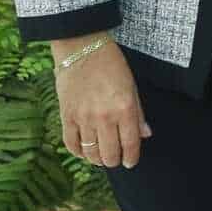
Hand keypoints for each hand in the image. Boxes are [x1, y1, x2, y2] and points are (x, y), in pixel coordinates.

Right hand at [54, 39, 150, 168]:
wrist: (81, 48)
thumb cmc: (111, 64)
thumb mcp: (132, 86)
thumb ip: (138, 113)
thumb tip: (144, 134)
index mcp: (124, 108)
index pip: (130, 144)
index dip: (131, 157)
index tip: (130, 162)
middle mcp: (104, 117)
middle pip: (109, 153)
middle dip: (114, 161)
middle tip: (115, 159)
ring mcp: (83, 118)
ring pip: (90, 152)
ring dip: (97, 159)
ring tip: (100, 157)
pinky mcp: (66, 116)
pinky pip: (71, 143)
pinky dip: (78, 152)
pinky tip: (83, 151)